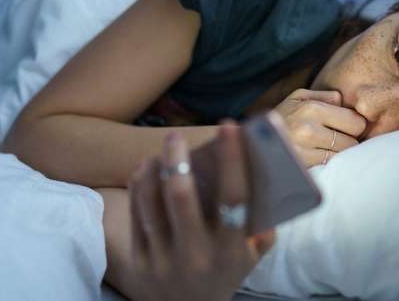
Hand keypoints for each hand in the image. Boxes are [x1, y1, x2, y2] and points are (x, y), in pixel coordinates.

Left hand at [128, 122, 274, 300]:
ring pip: (152, 202)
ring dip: (153, 169)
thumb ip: (263, 221)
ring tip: (161, 151)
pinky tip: (146, 169)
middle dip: (177, 158)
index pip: (234, 197)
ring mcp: (164, 259)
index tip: (229, 127)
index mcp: (231, 250)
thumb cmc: (226, 271)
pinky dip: (140, 185)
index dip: (232, 159)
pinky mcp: (139, 262)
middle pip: (182, 196)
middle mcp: (197, 254)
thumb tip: (259, 167)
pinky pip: (136, 213)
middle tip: (176, 135)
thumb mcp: (253, 254)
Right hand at [272, 88, 366, 166]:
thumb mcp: (298, 97)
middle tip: (334, 138)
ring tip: (324, 147)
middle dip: (347, 140)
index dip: (354, 125)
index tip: (346, 127)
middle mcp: (308, 130)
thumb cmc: (282, 117)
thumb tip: (343, 100)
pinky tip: (317, 156)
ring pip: (341, 156)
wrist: (254, 141)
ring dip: (337, 153)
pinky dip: (327, 163)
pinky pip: (328, 166)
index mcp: (311, 109)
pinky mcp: (301, 168)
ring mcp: (304, 151)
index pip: (355, 122)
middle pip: (351, 142)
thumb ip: (323, 96)